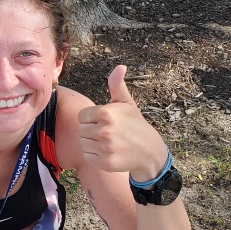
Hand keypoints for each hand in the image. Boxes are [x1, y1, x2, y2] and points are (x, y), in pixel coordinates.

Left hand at [77, 65, 169, 181]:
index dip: (92, 118)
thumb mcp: (127, 103)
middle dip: (92, 130)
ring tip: (109, 142)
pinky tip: (108, 152)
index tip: (105, 121)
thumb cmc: (135, 124)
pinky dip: (95, 156)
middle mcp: (104, 130)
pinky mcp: (104, 162)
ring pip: (83, 143)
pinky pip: (88, 156)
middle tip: (108, 132)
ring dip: (93, 143)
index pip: (82, 116)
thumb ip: (117, 85)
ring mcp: (104, 147)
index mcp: (105, 113)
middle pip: (81, 130)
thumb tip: (120, 66)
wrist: (149, 151)